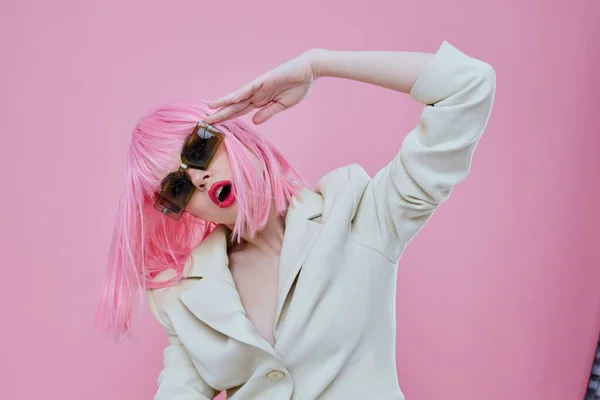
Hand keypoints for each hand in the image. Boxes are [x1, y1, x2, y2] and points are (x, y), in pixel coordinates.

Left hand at [204, 50, 319, 124]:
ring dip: (225, 102)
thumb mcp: (282, 105)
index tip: (216, 125)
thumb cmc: (298, 87)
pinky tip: (230, 99)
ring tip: (211, 108)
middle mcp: (257, 94)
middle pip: (235, 106)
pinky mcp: (265, 79)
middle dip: (221, 113)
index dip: (228, 118)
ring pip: (239, 96)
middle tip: (205, 121)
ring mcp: (259, 86)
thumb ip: (267, 112)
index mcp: (261, 101)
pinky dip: (241, 93)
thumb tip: (254, 121)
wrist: (309, 72)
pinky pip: (250, 87)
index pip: (240, 111)